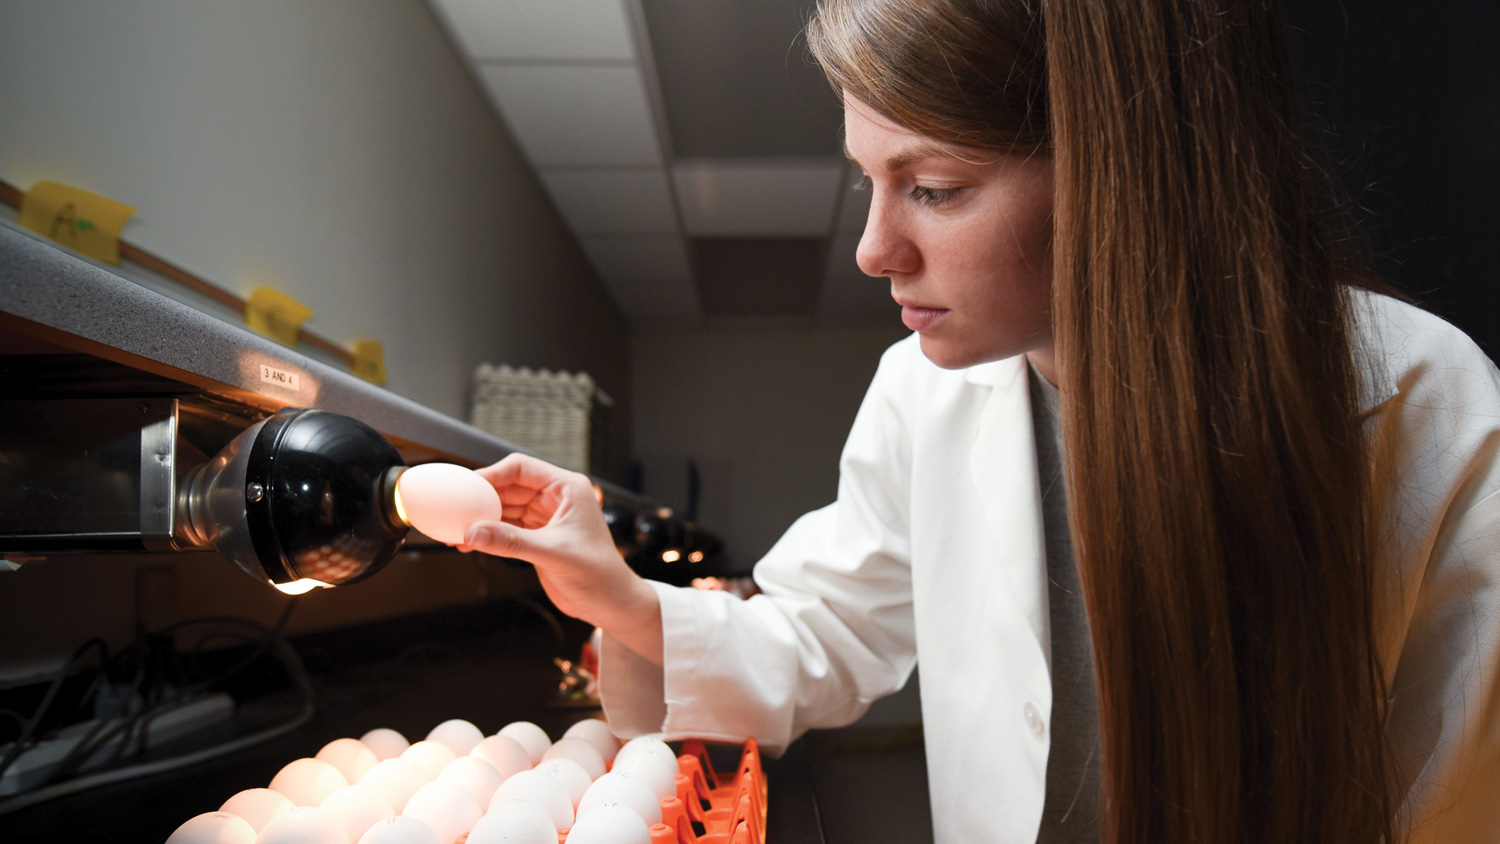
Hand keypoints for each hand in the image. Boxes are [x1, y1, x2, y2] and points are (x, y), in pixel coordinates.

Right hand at [458, 453, 663, 664]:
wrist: (610, 603)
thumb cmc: (600, 573)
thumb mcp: (554, 553)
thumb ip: (512, 542)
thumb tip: (475, 532)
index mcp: (567, 488)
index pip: (521, 468)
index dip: (492, 475)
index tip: (467, 488)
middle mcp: (555, 499)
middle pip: (508, 488)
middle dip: (481, 500)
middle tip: (455, 511)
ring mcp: (544, 518)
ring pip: (503, 509)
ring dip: (481, 519)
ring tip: (456, 530)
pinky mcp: (536, 538)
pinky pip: (504, 530)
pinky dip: (487, 535)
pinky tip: (468, 544)